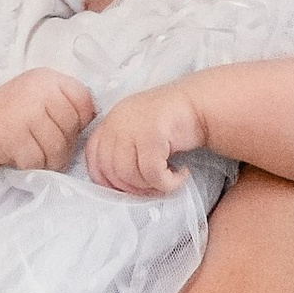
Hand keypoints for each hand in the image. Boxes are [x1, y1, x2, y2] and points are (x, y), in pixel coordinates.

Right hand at [0, 66, 93, 176]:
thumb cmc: (12, 117)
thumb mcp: (41, 99)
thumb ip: (67, 104)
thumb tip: (95, 122)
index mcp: (49, 78)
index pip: (84, 100)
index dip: (78, 120)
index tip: (61, 126)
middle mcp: (39, 89)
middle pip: (72, 127)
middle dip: (62, 143)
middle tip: (41, 142)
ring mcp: (26, 111)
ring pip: (58, 148)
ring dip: (47, 158)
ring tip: (31, 149)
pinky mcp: (15, 134)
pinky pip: (38, 160)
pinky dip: (31, 164)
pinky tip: (18, 154)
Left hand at [85, 83, 206, 194]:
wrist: (200, 104)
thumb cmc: (170, 124)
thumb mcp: (136, 131)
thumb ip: (120, 150)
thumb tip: (115, 186)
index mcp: (110, 121)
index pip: (93, 157)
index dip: (107, 179)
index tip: (129, 188)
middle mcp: (117, 121)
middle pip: (112, 171)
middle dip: (134, 189)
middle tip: (155, 187)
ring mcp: (134, 126)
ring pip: (131, 176)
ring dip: (152, 186)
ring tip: (168, 178)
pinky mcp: (153, 133)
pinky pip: (153, 174)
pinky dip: (169, 183)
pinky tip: (181, 174)